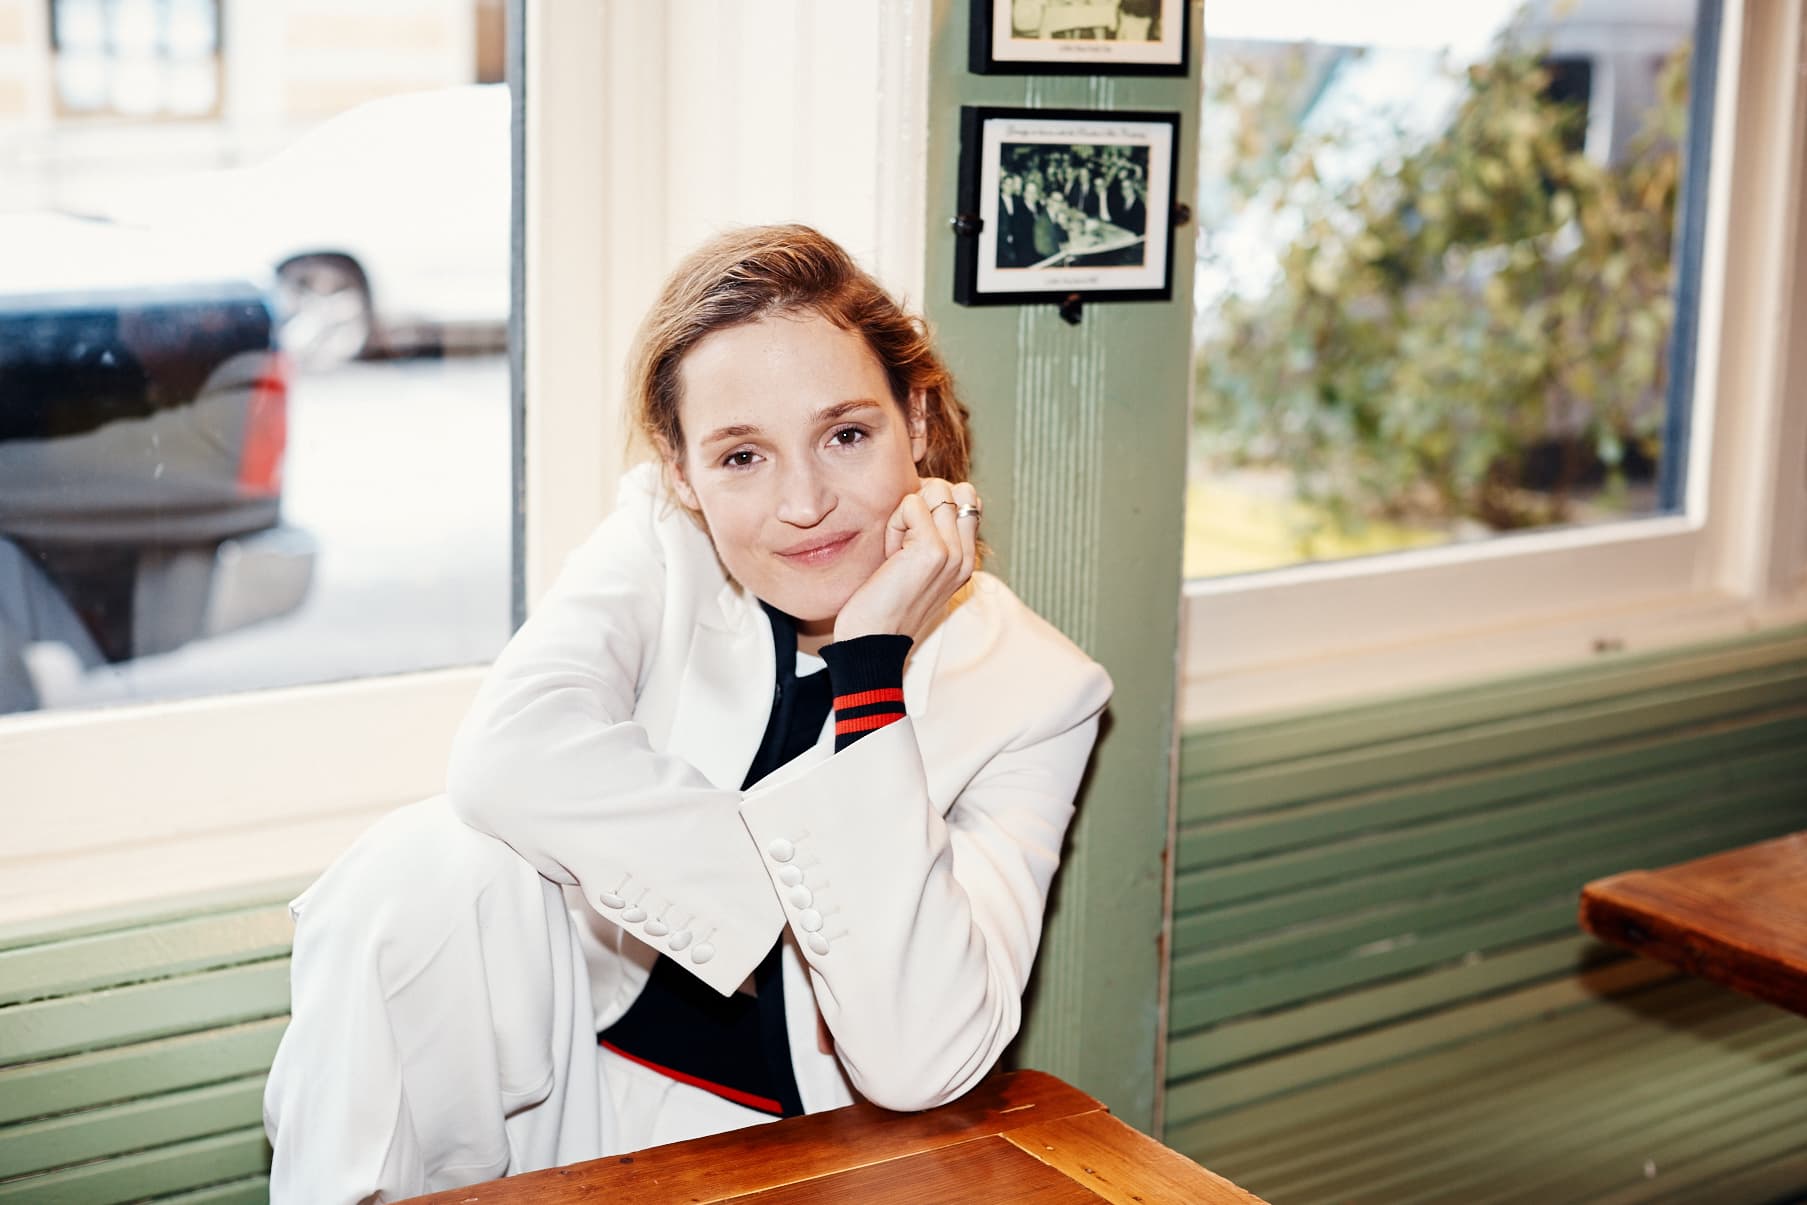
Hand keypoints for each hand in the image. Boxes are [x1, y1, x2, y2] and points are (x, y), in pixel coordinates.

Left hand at [833, 478, 980, 643]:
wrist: (872, 638)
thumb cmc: (882, 601)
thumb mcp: (915, 565)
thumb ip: (930, 533)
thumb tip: (921, 492)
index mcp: (966, 559)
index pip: (969, 498)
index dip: (935, 501)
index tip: (912, 532)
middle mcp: (967, 556)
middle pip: (958, 488)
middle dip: (925, 501)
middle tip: (904, 537)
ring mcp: (954, 553)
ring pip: (937, 491)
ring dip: (906, 512)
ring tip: (896, 547)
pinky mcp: (934, 551)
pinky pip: (912, 504)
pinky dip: (895, 522)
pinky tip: (890, 553)